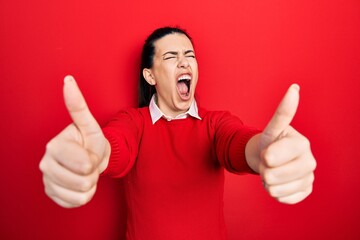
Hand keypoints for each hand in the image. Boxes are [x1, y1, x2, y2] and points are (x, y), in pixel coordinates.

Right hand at [39, 76, 109, 207]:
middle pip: (83, 181)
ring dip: (90, 185)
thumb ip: (78, 106)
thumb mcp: (90, 125)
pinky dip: (84, 195)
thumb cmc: (91, 142)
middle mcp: (45, 164)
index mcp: (55, 146)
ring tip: (85, 172)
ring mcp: (47, 180)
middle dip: (93, 173)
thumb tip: (68, 80)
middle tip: (89, 163)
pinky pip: (75, 203)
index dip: (94, 161)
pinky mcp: (52, 194)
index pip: (84, 164)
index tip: (89, 151)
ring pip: (80, 194)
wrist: (90, 158)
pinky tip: (79, 183)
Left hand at [259, 84, 315, 203]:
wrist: (271, 159)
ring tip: (273, 171)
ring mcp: (308, 178)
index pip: (271, 157)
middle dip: (263, 169)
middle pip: (272, 175)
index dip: (264, 156)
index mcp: (302, 144)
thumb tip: (294, 88)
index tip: (266, 152)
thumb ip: (283, 112)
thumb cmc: (271, 141)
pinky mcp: (305, 192)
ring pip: (275, 189)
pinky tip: (279, 182)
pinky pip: (282, 198)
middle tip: (267, 162)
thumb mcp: (272, 127)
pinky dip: (274, 192)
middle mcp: (310, 161)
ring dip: (267, 182)